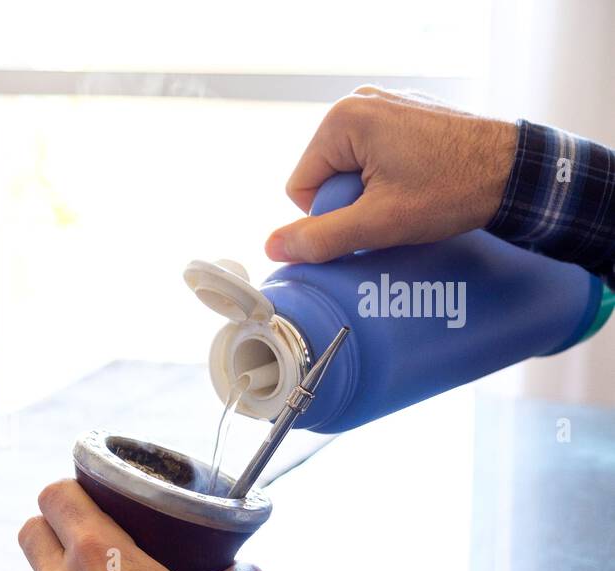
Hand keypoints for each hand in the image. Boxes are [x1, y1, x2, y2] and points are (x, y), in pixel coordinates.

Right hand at [265, 86, 517, 262]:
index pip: (301, 186)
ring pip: (350, 168)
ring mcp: (384, 103)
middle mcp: (358, 102)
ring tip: (410, 195)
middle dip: (352, 201)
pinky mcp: (405, 111)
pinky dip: (389, 175)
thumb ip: (321, 237)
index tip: (371, 217)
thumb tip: (273, 247)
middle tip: (393, 208)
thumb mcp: (379, 223)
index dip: (329, 215)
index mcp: (342, 120)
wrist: (519, 170)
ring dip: (371, 191)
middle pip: (324, 174)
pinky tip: (420, 182)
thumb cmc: (453, 190)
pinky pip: (373, 154)